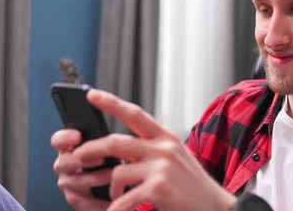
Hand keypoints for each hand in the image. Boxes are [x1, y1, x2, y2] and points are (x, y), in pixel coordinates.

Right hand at [51, 129, 111, 209]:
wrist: (117, 188)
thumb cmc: (113, 162)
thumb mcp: (110, 150)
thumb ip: (107, 144)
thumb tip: (114, 140)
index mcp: (70, 149)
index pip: (58, 141)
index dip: (64, 138)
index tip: (78, 136)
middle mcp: (64, 166)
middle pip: (63, 162)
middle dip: (80, 160)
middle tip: (100, 159)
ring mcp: (68, 184)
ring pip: (74, 182)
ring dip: (94, 178)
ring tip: (112, 175)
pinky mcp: (75, 200)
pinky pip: (81, 201)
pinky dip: (97, 199)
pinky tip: (110, 196)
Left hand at [73, 89, 236, 210]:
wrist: (215, 207)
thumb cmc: (192, 185)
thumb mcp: (177, 156)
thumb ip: (152, 147)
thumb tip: (119, 147)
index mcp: (166, 136)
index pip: (135, 113)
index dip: (111, 102)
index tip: (91, 94)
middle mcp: (163, 147)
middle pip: (115, 142)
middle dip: (90, 150)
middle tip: (77, 157)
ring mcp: (161, 167)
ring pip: (116, 172)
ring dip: (110, 188)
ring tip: (114, 197)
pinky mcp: (157, 188)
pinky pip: (122, 199)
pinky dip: (115, 209)